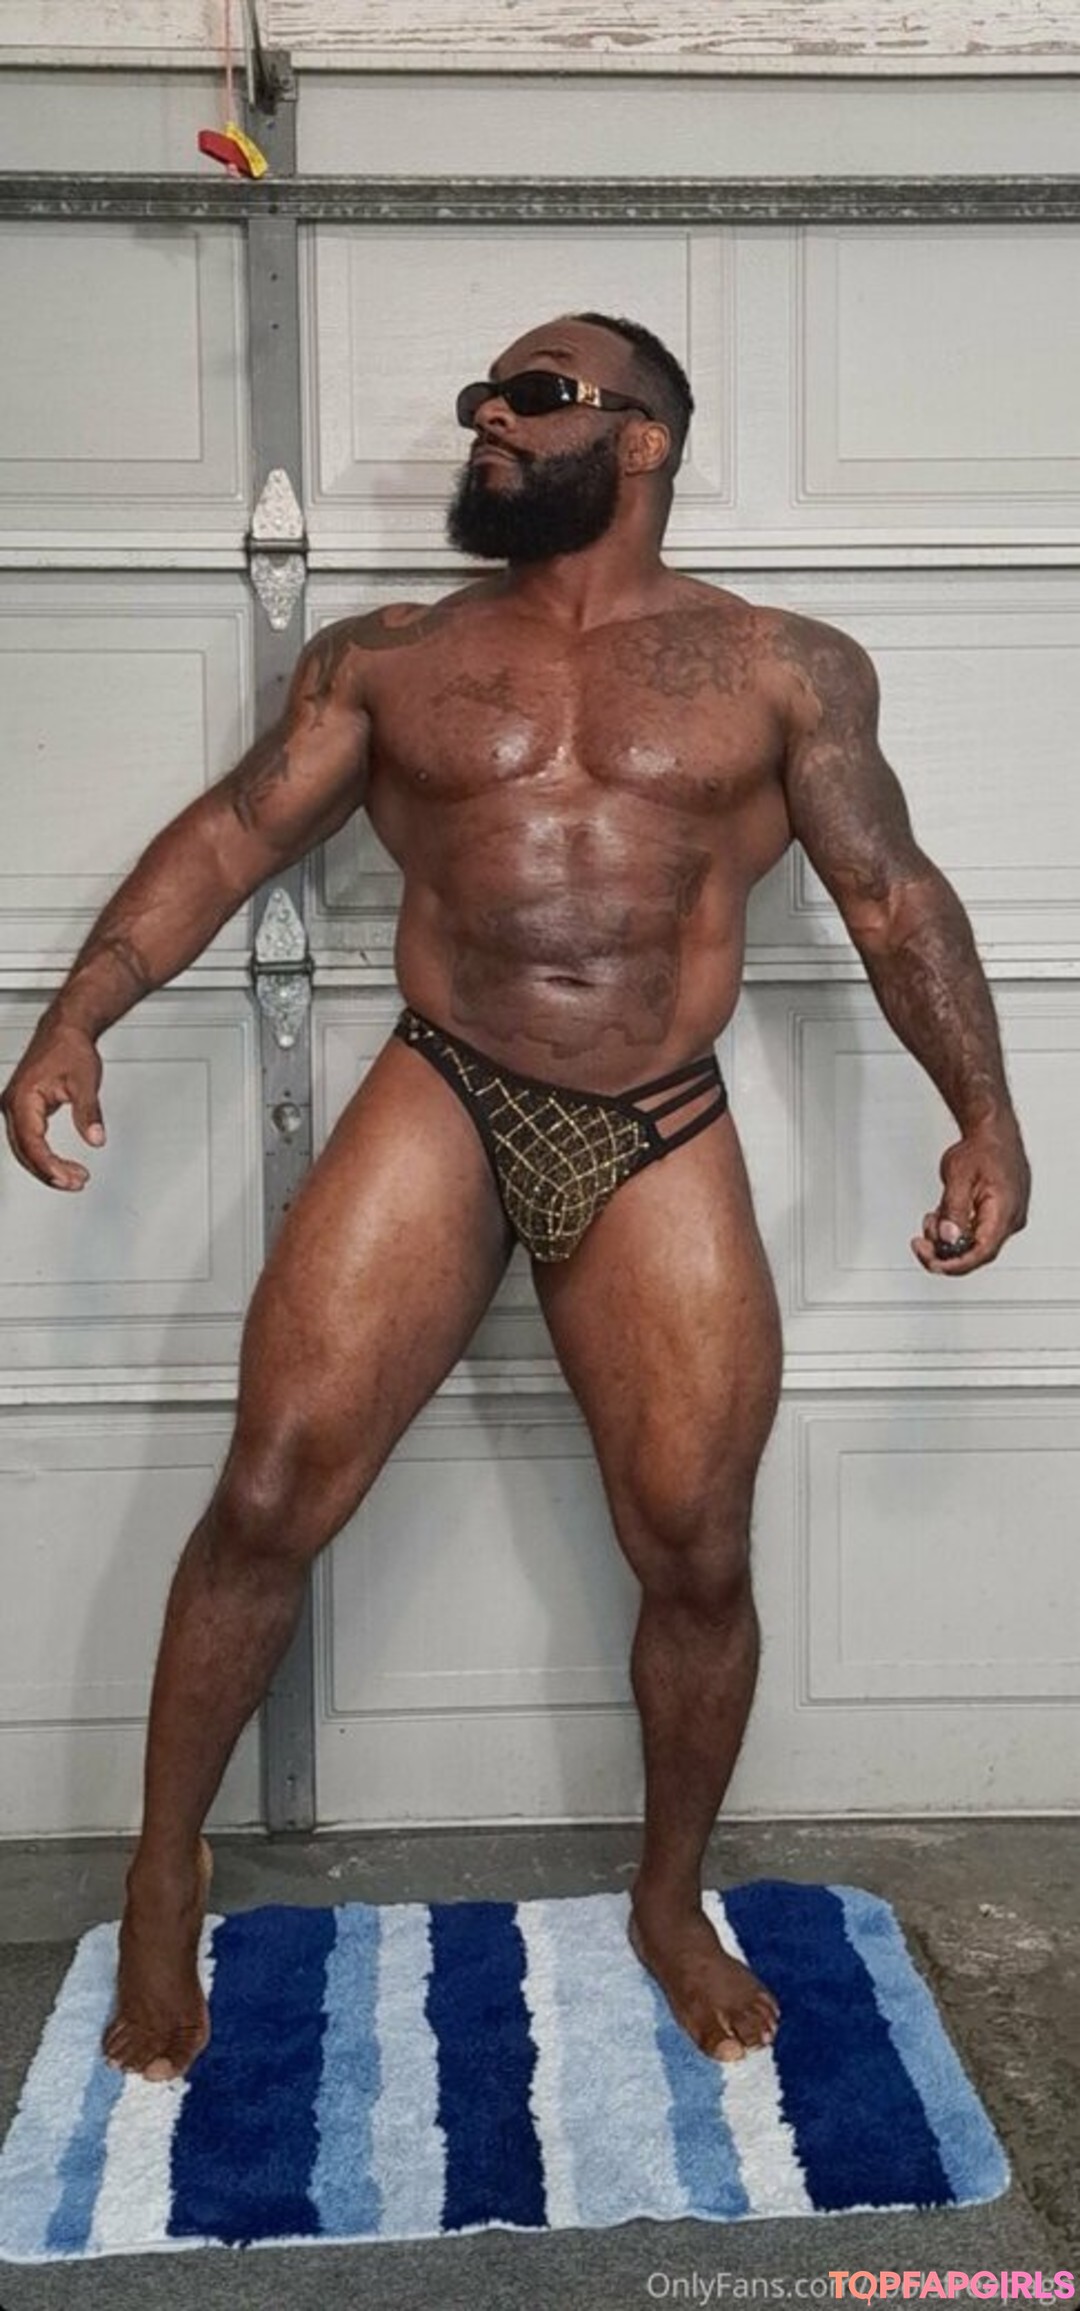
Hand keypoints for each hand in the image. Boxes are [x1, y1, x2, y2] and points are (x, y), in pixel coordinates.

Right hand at [1, 1020, 105, 1190]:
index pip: (32, 1143)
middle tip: (75, 1183)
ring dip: (47, 1167)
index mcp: (23, 1099)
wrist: (65, 1029)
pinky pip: (29, 1140)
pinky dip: (44, 1156)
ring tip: (74, 1178)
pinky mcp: (23, 1108)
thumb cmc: (70, 1048)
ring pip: (25, 1149)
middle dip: (49, 1172)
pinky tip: (60, 1165)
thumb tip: (96, 1139)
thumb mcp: (85, 1083)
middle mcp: (13, 1104)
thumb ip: (89, 1113)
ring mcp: (16, 1107)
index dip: (49, 1166)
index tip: (67, 1178)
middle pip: (25, 1152)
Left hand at [911, 1115, 1030, 1275]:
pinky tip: (941, 1217)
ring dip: (946, 1238)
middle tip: (920, 1244)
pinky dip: (954, 1230)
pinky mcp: (995, 1216)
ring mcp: (1004, 1219)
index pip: (982, 1252)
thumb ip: (953, 1210)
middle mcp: (1009, 1220)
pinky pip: (974, 1233)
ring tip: (931, 1219)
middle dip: (944, 1251)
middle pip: (976, 1253)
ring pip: (972, 1244)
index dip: (956, 1264)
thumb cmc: (982, 1149)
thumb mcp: (959, 1177)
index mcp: (1005, 1212)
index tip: (933, 1265)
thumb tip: (948, 1237)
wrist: (992, 1132)